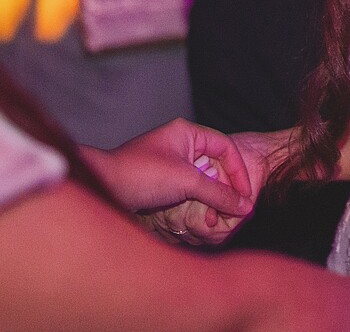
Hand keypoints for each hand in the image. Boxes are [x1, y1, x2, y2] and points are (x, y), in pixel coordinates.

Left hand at [94, 119, 253, 245]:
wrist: (103, 188)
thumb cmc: (141, 175)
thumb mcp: (186, 182)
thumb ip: (218, 193)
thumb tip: (245, 206)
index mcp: (187, 133)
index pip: (225, 148)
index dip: (238, 171)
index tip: (246, 195)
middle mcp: (181, 144)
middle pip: (215, 164)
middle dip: (225, 188)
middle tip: (233, 210)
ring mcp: (171, 162)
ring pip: (203, 179)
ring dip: (212, 198)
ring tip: (215, 217)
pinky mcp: (163, 180)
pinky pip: (189, 188)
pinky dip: (198, 201)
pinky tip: (201, 215)